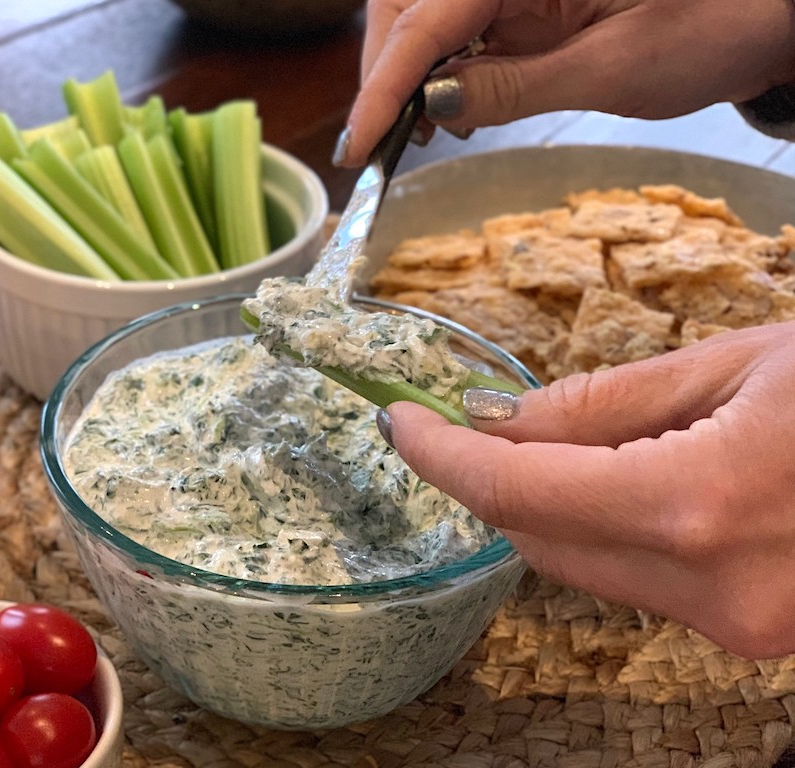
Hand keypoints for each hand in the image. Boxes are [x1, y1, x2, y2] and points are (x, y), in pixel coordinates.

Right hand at [338, 0, 794, 165]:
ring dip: (408, 74)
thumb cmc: (716, 25)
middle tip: (378, 139)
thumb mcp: (612, 69)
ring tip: (411, 132)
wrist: (769, 11)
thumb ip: (513, 86)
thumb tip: (434, 106)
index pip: (431, 16)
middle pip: (410, 4)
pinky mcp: (524, 0)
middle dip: (386, 70)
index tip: (359, 143)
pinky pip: (461, 29)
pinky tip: (447, 112)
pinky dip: (441, 73)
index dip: (387, 83)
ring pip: (426, 16)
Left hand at [382, 321, 794, 658]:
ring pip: (582, 564)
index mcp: (697, 503)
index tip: (401, 422)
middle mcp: (711, 586)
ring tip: (548, 440)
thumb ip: (599, 404)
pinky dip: (601, 529)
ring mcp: (736, 623)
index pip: (516, 489)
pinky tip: (612, 479)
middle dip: (487, 479)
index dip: (443, 454)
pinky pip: (636, 578)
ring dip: (544, 505)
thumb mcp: (728, 365)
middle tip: (455, 422)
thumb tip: (498, 421)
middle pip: (539, 536)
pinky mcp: (753, 631)